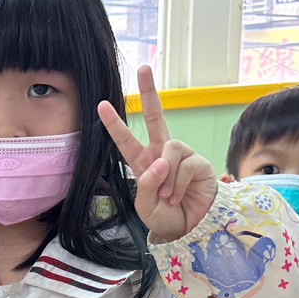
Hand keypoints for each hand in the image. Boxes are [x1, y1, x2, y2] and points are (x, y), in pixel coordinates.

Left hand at [97, 65, 217, 243]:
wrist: (190, 230)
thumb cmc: (165, 217)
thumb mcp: (145, 207)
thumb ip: (145, 184)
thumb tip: (159, 161)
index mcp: (143, 162)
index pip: (126, 140)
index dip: (114, 123)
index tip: (100, 105)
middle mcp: (161, 154)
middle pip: (156, 116)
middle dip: (149, 91)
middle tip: (144, 68)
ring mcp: (181, 155)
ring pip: (169, 148)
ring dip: (166, 177)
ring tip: (168, 196)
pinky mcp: (198, 162)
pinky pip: (184, 164)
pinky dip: (178, 183)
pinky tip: (179, 195)